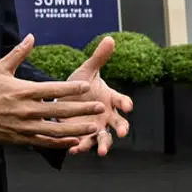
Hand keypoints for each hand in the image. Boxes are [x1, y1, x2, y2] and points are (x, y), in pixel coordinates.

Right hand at [0, 34, 107, 149]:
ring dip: (76, 129)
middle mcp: (27, 110)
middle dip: (82, 109)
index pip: (53, 89)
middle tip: (100, 108)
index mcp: (23, 91)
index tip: (87, 86)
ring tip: (92, 127)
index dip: (72, 88)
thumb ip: (18, 53)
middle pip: (60, 111)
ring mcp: (24, 127)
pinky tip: (73, 142)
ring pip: (56, 130)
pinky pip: (44, 143)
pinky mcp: (20, 139)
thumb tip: (31, 36)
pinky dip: (60, 143)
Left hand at [60, 36, 132, 156]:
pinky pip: (84, 144)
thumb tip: (110, 39)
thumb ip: (99, 58)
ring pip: (104, 138)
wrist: (63, 98)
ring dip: (104, 145)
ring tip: (101, 152)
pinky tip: (74, 150)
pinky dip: (81, 147)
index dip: (125, 103)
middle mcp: (107, 115)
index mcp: (110, 99)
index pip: (122, 100)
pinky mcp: (83, 136)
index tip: (127, 105)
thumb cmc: (80, 85)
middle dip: (122, 128)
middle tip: (122, 133)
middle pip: (119, 124)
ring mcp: (96, 127)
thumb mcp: (87, 71)